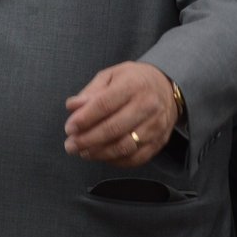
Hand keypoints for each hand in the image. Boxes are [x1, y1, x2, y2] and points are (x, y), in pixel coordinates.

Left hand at [63, 60, 177, 165]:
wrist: (167, 87)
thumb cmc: (134, 81)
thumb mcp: (111, 76)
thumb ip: (91, 92)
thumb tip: (73, 107)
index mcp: (133, 85)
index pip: (104, 105)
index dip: (84, 119)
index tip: (69, 128)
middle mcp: (147, 106)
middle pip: (113, 129)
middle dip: (87, 140)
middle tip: (70, 145)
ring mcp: (155, 126)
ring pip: (124, 147)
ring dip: (99, 153)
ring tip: (83, 152)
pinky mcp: (159, 142)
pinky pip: (135, 158)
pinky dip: (115, 161)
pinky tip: (101, 156)